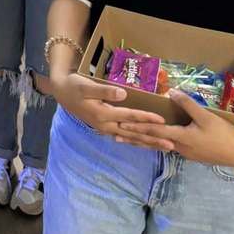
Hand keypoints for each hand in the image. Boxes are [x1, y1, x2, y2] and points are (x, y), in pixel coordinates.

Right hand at [51, 71, 168, 141]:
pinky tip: (145, 144)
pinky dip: (137, 141)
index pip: (130, 117)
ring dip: (148, 143)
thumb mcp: (87, 86)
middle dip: (153, 138)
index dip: (146, 118)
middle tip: (172, 144)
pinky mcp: (105, 127)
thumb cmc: (74, 85)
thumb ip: (105, 91)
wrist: (61, 92)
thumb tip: (124, 94)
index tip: (162, 121)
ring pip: (131, 138)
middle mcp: (106, 125)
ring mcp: (105, 128)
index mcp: (103, 114)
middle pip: (134, 133)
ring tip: (165, 147)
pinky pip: (124, 137)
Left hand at [116, 88, 233, 163]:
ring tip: (125, 140)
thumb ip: (187, 104)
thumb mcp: (205, 116)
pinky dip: (154, 143)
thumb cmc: (222, 133)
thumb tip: (170, 91)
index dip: (137, 126)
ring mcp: (183, 152)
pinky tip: (150, 141)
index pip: (153, 130)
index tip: (121, 124)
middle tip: (114, 134)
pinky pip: (166, 147)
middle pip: (151, 141)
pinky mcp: (189, 153)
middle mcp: (178, 147)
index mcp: (180, 137)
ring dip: (141, 141)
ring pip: (157, 145)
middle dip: (133, 137)